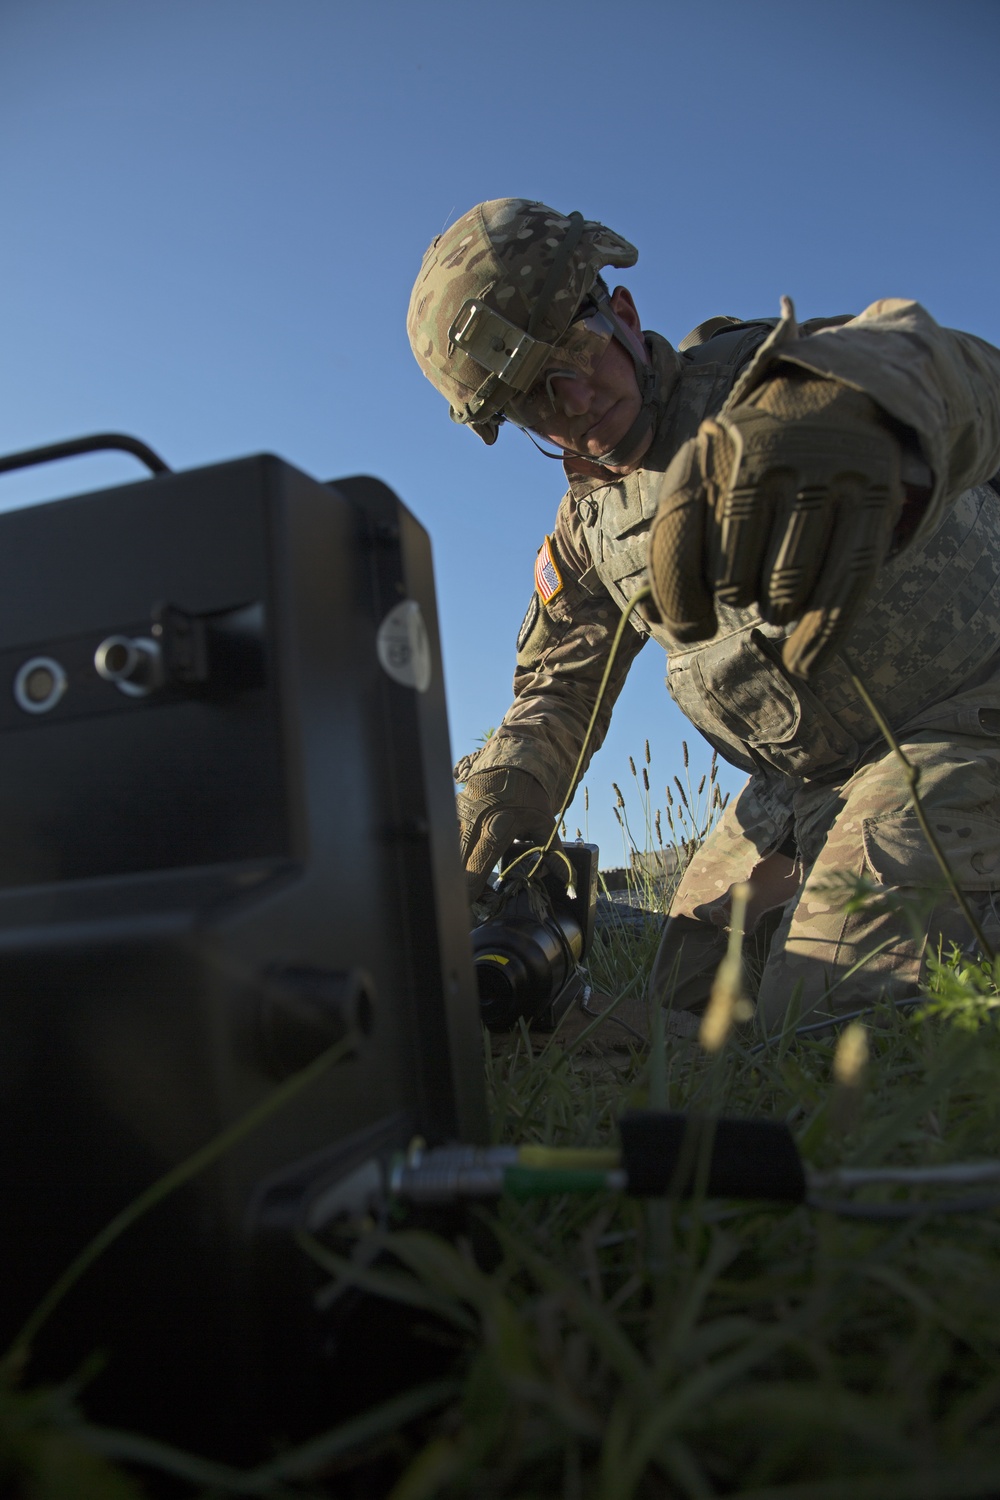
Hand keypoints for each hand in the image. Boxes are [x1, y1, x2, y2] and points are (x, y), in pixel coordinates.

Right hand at [456, 766, 554, 900]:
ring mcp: (460, 817)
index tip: (473, 908)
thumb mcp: (544, 823)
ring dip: (457, 871)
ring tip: (470, 886)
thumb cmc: (529, 793)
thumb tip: (570, 883)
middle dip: (461, 888)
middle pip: (457, 865)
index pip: (477, 867)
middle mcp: (474, 825)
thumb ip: (554, 855)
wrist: (511, 760)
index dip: (471, 892)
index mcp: (497, 830)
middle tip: (472, 904)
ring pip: (450, 853)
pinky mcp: (454, 812)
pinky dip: (456, 853)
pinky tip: (465, 861)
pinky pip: (450, 838)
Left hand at [646, 374, 903, 677]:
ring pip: (784, 591)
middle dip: (734, 598)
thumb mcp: (699, 488)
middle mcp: (763, 458)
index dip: (678, 604)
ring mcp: (823, 475)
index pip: (676, 548)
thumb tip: (673, 629)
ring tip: (778, 589)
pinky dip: (820, 638)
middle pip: (731, 581)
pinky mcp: (874, 496)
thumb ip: (673, 554)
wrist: (828, 399)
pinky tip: (803, 663)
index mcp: (705, 456)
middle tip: (749, 582)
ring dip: (775, 610)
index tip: (693, 626)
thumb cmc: (746, 470)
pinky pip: (844, 587)